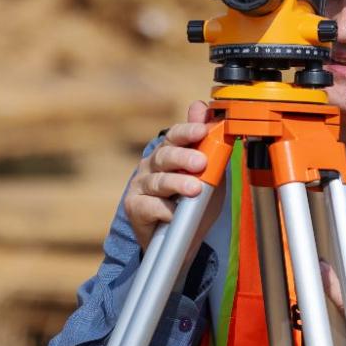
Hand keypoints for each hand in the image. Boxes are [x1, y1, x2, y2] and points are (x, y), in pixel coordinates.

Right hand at [124, 101, 211, 250]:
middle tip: (200, 163)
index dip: (187, 131)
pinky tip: (175, 213)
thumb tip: (203, 108)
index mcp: (169, 153)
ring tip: (195, 189)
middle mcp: (152, 166)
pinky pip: (149, 206)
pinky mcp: (134, 207)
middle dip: (183, 157)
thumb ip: (209, 143)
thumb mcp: (210, 172)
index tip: (202, 130)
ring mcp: (141, 186)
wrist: (184, 237)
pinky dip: (164, 210)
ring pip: (158, 181)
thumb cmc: (195, 201)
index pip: (175, 136)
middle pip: (165, 156)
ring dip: (177, 184)